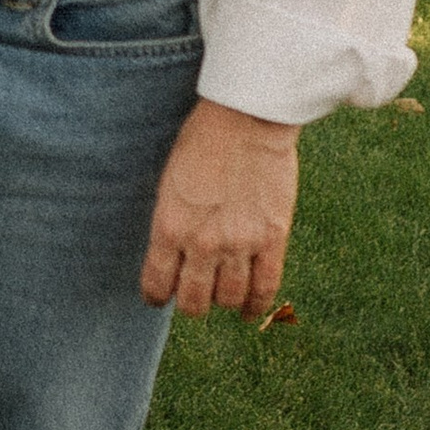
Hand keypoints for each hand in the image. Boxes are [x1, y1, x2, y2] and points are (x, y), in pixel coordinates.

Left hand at [141, 98, 299, 320]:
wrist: (245, 118)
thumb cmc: (201, 141)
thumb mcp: (169, 183)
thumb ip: (171, 222)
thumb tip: (172, 253)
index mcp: (169, 227)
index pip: (157, 284)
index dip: (156, 296)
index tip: (158, 297)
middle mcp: (202, 243)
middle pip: (194, 301)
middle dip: (190, 304)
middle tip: (192, 295)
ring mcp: (240, 244)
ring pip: (228, 298)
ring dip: (222, 300)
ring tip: (221, 294)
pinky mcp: (273, 239)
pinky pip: (265, 288)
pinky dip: (255, 306)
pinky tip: (248, 311)